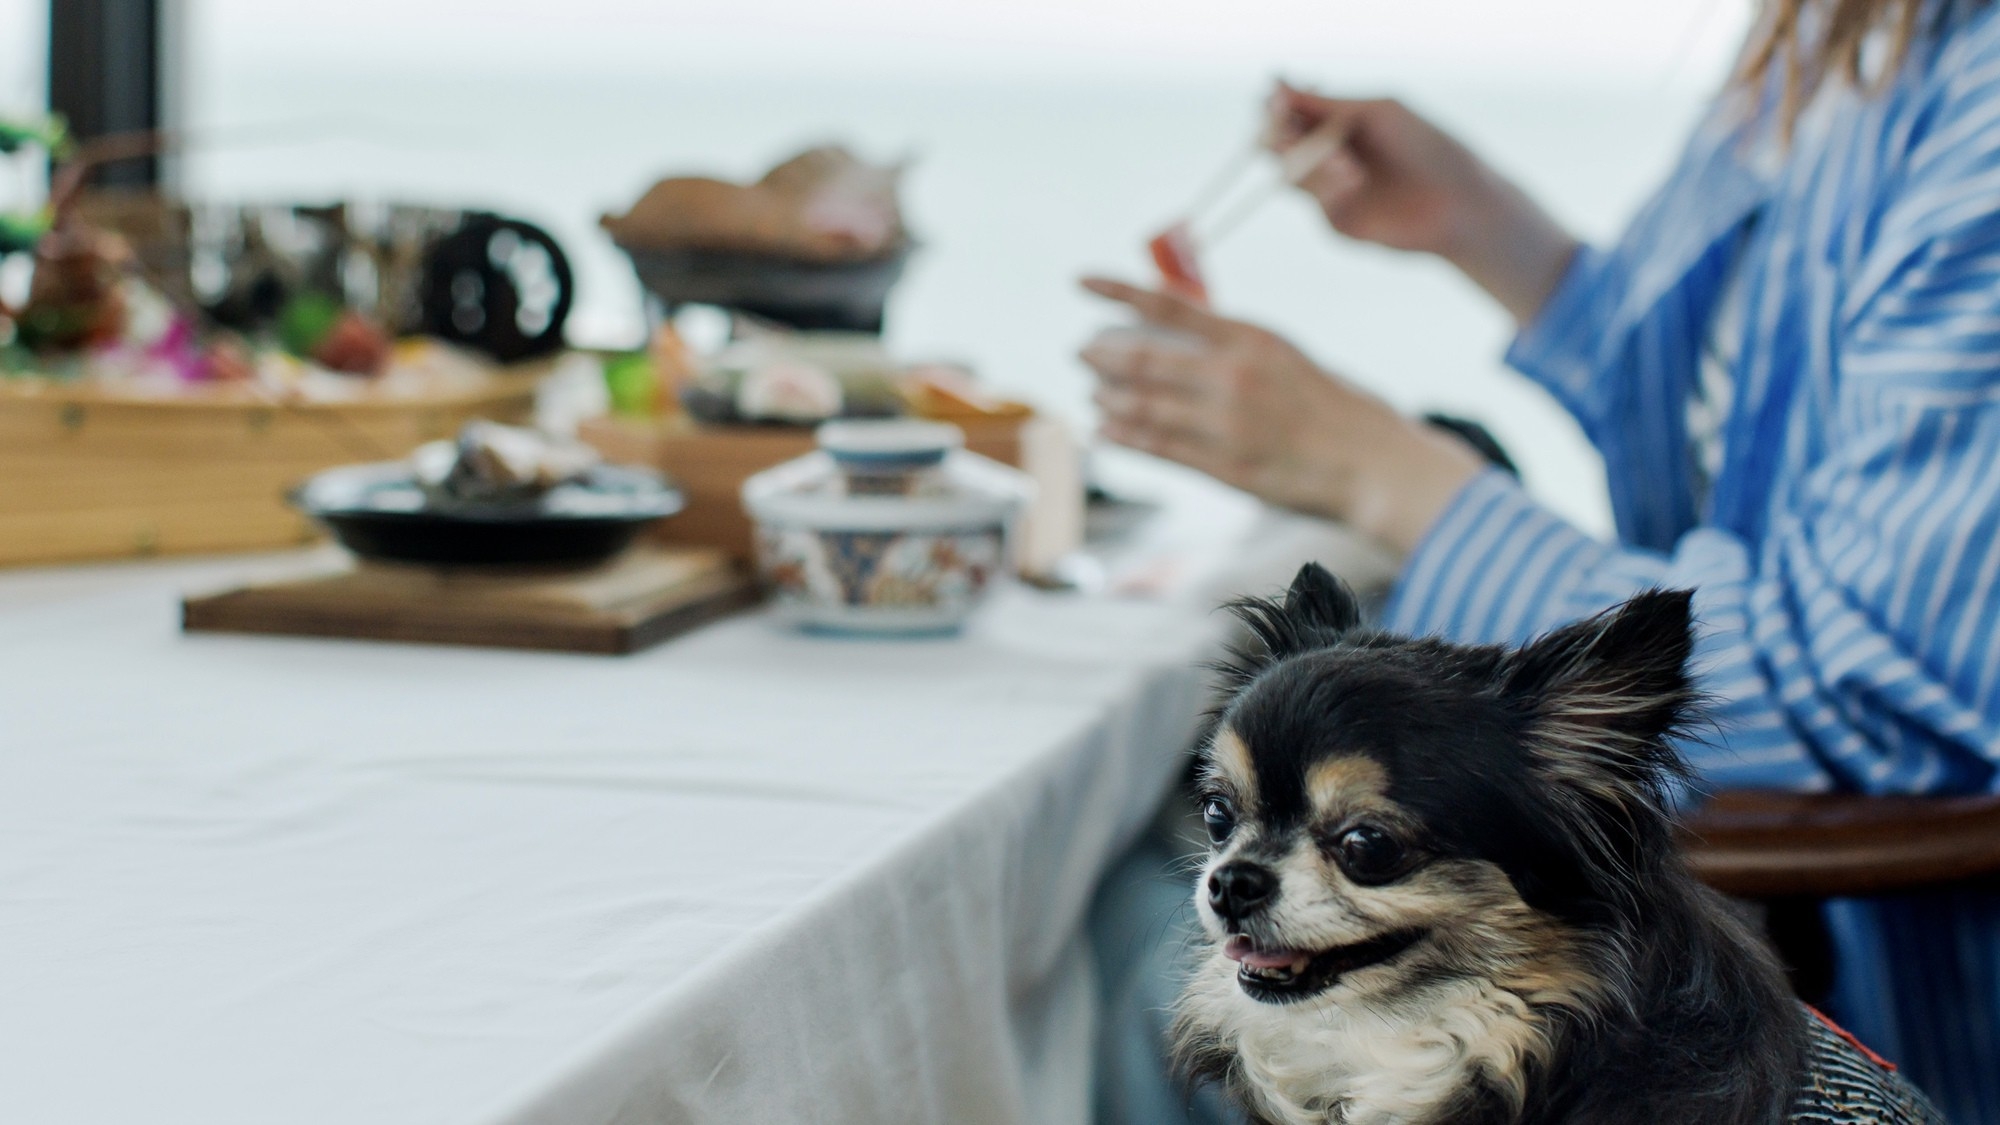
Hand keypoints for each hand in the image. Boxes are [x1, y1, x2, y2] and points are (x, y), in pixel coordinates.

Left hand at [1079, 277, 1485, 555]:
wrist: (1369, 461)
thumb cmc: (1327, 402)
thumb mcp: (1281, 352)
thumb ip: (1230, 341)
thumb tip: (1176, 323)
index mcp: (1248, 338)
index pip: (1167, 304)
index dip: (1116, 290)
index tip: (1079, 280)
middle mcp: (1231, 377)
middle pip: (1142, 359)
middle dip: (1100, 354)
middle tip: (1079, 351)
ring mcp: (1225, 425)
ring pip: (1142, 406)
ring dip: (1107, 397)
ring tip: (1091, 393)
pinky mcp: (1224, 467)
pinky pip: (1157, 448)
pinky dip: (1123, 436)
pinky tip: (1104, 430)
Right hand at [1263, 82, 1577, 325]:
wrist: (1457, 201)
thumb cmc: (1425, 146)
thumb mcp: (1376, 113)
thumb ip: (1325, 105)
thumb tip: (1275, 85)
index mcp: (1340, 125)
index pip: (1290, 114)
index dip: (1276, 107)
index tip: (1276, 101)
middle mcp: (1331, 157)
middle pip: (1279, 146)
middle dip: (1281, 137)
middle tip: (1292, 133)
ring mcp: (1332, 192)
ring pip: (1291, 175)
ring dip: (1310, 163)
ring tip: (1346, 163)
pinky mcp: (1338, 223)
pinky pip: (1317, 202)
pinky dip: (1330, 188)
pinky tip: (1357, 183)